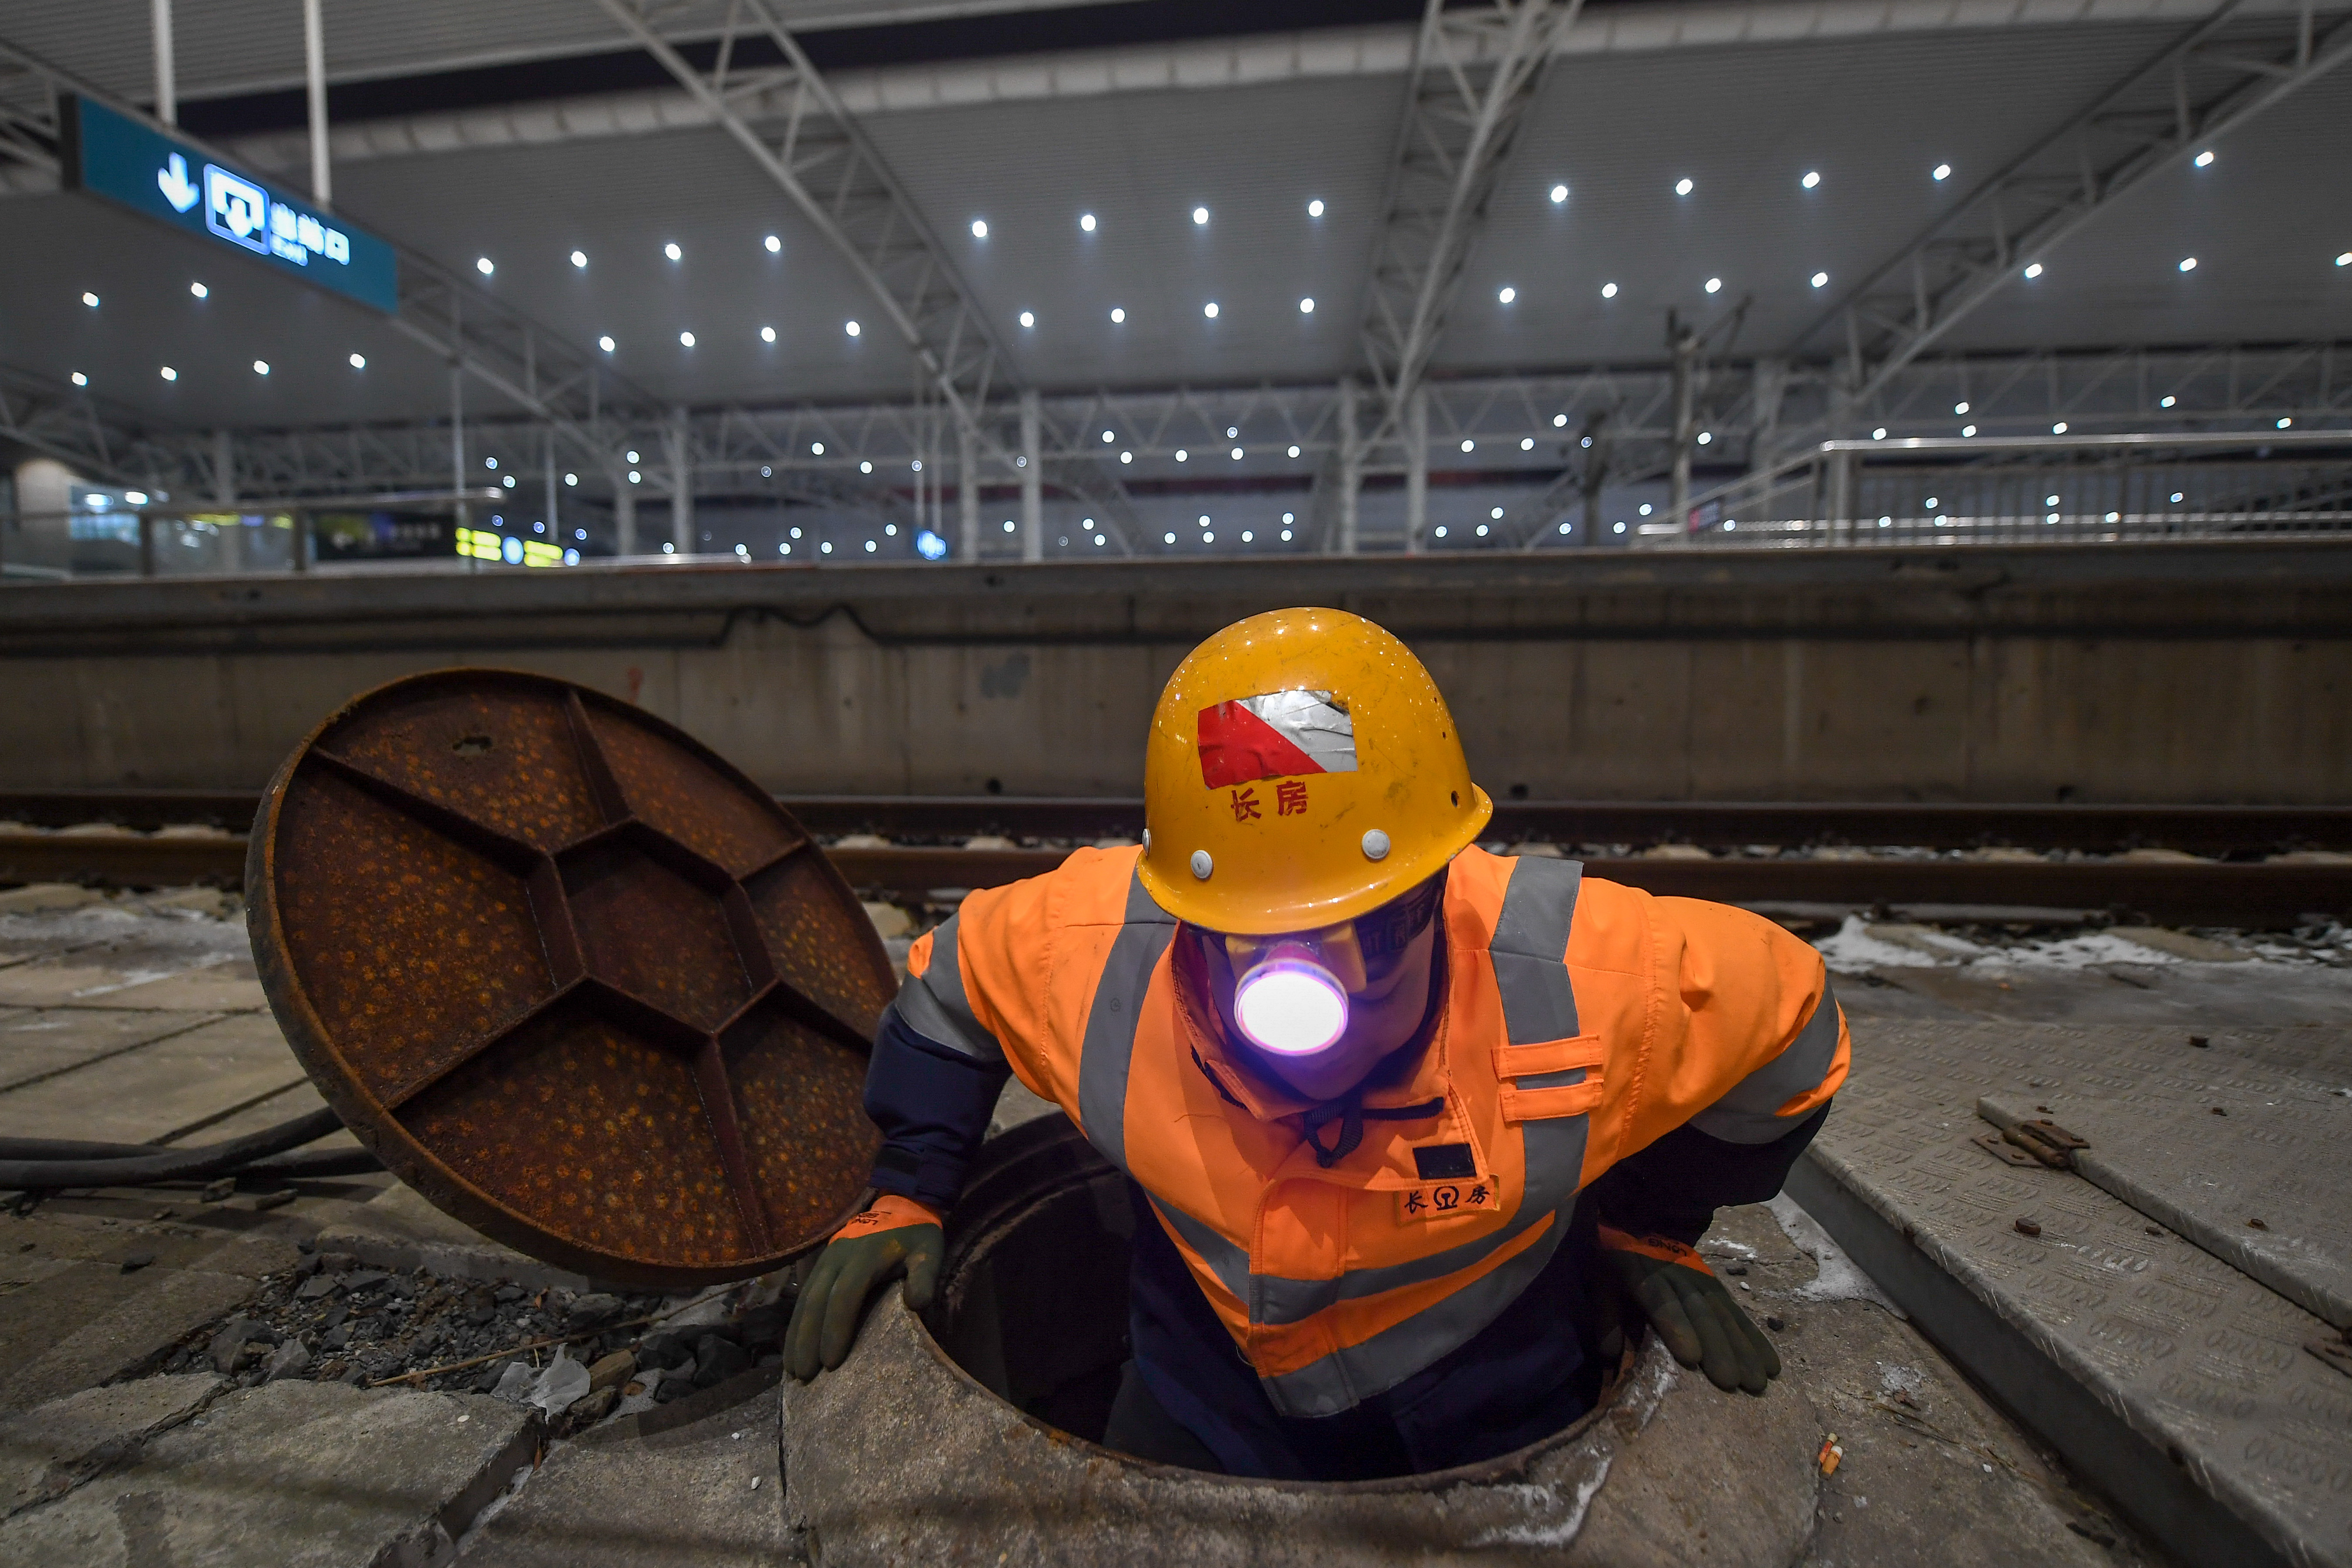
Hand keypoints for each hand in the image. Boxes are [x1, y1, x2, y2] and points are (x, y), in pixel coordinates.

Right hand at [784, 1195, 943, 1381]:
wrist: (898, 1204)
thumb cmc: (915, 1236)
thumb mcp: (929, 1251)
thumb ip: (925, 1276)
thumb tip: (917, 1305)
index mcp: (864, 1257)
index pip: (844, 1296)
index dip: (836, 1329)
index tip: (832, 1362)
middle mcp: (837, 1259)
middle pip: (816, 1302)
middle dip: (808, 1340)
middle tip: (804, 1376)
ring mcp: (825, 1261)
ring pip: (804, 1301)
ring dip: (796, 1336)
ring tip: (792, 1370)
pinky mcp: (820, 1266)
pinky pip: (803, 1297)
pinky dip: (796, 1324)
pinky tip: (792, 1348)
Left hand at [1594, 1224, 1779, 1394]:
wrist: (1647, 1217)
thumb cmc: (1621, 1259)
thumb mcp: (1603, 1281)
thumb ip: (1607, 1317)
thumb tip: (1609, 1354)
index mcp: (1644, 1277)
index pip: (1661, 1302)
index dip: (1676, 1327)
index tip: (1692, 1356)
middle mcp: (1678, 1279)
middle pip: (1700, 1313)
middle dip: (1717, 1348)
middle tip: (1731, 1381)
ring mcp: (1702, 1282)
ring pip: (1724, 1314)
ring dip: (1742, 1348)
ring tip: (1756, 1381)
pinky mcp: (1719, 1288)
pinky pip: (1739, 1313)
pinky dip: (1755, 1338)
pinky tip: (1770, 1362)